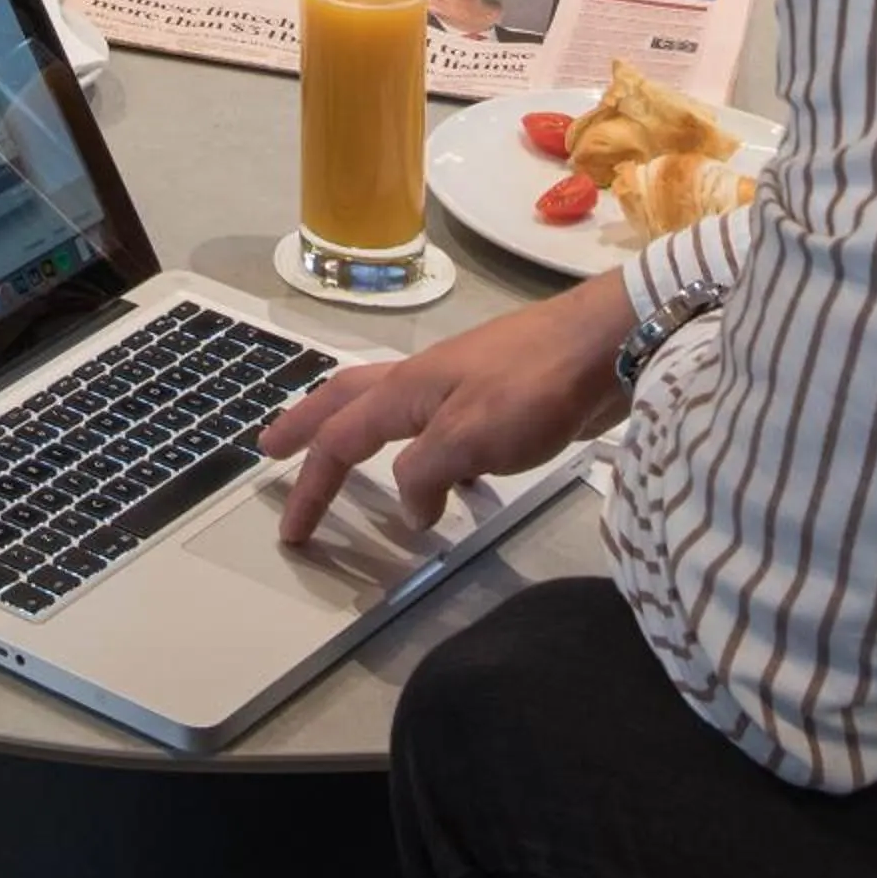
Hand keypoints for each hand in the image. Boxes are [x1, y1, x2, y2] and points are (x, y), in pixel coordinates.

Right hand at [262, 273, 630, 545]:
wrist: (606, 345)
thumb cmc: (534, 388)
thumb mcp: (469, 439)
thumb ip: (424, 474)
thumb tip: (408, 506)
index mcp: (407, 390)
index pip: (339, 440)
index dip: (311, 486)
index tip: (292, 532)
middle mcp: (423, 380)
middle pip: (347, 401)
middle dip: (305, 426)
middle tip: (270, 447)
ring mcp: (460, 382)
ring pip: (391, 407)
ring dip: (357, 429)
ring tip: (342, 452)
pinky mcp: (496, 394)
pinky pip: (436, 423)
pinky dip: (420, 446)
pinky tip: (445, 473)